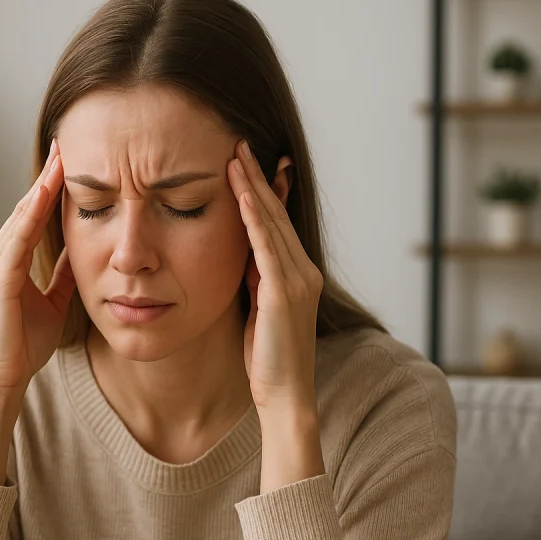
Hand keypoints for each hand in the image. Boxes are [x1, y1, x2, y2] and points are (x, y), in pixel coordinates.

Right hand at [0, 138, 75, 398]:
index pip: (33, 215)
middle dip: (47, 176)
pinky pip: (17, 240)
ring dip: (41, 187)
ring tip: (61, 158)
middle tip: (65, 143)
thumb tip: (80, 251)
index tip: (70, 160)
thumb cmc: (24, 345)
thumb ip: (62, 275)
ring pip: (20, 217)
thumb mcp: (54, 302)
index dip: (51, 187)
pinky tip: (46, 194)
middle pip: (26, 207)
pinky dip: (32, 215)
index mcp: (9, 261)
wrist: (2, 380)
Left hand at [227, 139, 322, 412]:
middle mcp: (304, 271)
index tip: (249, 164)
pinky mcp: (283, 292)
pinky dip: (254, 217)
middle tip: (240, 144)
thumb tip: (246, 255)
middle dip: (257, 178)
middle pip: (277, 214)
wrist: (284, 395)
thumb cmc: (268, 360)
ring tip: (236, 156)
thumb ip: (257, 280)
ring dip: (252, 188)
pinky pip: (266, 246)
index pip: (278, 224)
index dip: (265, 192)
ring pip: (272, 223)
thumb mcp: (260, 310)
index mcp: (298, 275)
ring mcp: (297, 280)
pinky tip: (242, 195)